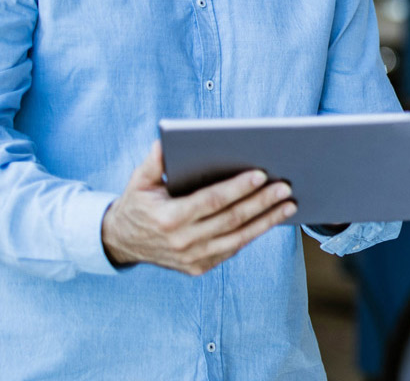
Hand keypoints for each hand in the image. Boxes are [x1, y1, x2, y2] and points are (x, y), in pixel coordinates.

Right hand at [100, 142, 295, 274]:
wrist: (120, 242)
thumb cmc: (137, 204)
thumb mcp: (138, 181)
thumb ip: (154, 162)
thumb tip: (166, 140)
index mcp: (168, 218)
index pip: (211, 201)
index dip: (237, 188)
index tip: (260, 174)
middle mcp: (182, 242)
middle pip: (231, 219)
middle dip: (261, 202)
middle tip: (285, 187)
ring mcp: (192, 258)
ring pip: (238, 238)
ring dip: (266, 221)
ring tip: (289, 204)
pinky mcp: (199, 268)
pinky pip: (232, 249)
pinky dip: (253, 234)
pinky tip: (270, 219)